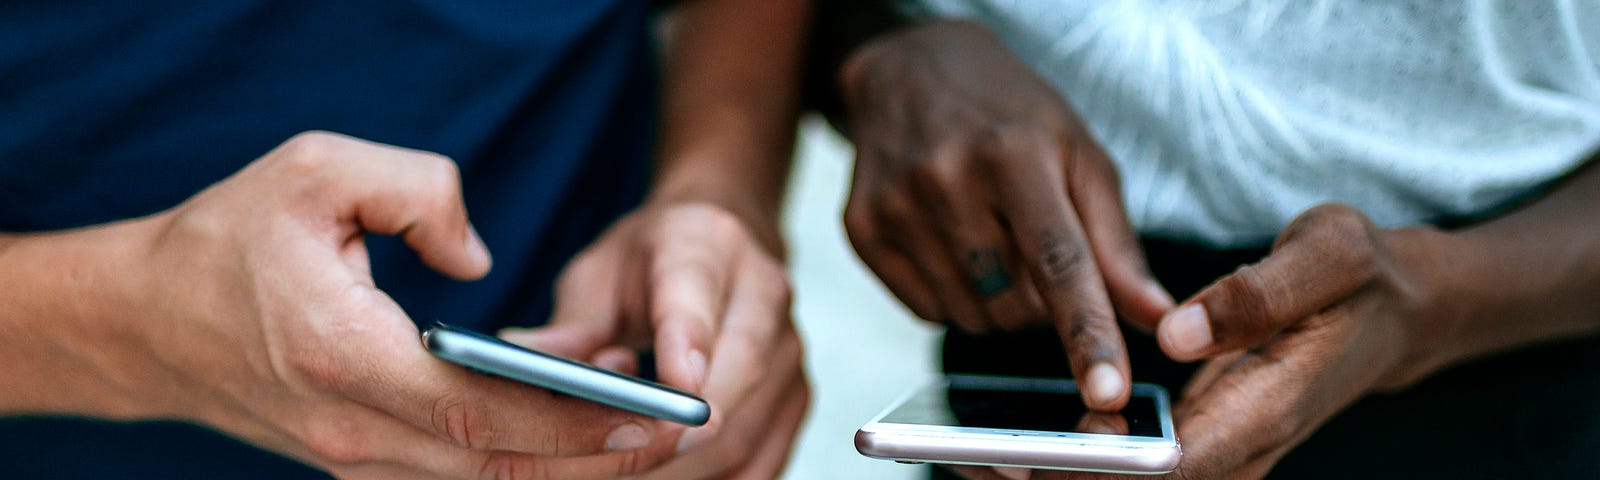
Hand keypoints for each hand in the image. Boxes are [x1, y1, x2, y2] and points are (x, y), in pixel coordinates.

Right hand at [74, 132, 677, 478]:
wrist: (145, 319)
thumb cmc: (229, 239)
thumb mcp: (316, 171)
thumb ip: (419, 191)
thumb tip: (483, 260)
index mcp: (341, 354)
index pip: (478, 410)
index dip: (570, 423)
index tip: (646, 414)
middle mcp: (350, 427)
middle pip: (494, 464)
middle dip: (595, 459)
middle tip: (676, 432)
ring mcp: (351, 459)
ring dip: (565, 465)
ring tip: (642, 426)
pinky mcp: (358, 463)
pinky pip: (456, 475)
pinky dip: (520, 461)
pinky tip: (574, 432)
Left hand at [500, 203, 807, 478]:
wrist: (721, 244)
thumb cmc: (651, 262)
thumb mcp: (597, 273)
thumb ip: (570, 324)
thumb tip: (524, 363)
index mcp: (707, 245)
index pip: (698, 296)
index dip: (685, 344)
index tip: (670, 389)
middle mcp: (764, 293)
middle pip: (735, 375)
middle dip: (676, 431)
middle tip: (616, 464)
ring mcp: (791, 348)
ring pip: (746, 429)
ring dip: (685, 469)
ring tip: (624, 479)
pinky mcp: (797, 395)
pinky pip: (761, 459)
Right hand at [838, 19, 1171, 409]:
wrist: (910, 71)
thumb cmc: (1011, 116)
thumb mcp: (1079, 156)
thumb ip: (1117, 244)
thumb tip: (1158, 319)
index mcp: (1013, 154)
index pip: (1059, 265)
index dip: (1087, 334)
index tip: (1108, 392)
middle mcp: (946, 180)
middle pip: (1016, 305)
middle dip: (1041, 300)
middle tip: (1034, 243)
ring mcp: (895, 208)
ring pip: (972, 319)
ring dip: (999, 302)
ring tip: (993, 238)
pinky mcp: (862, 232)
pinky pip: (928, 312)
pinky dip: (955, 297)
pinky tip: (953, 243)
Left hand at [953, 204, 1470, 479]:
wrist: (1389, 308)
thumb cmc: (1357, 277)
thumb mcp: (1328, 253)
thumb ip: (1257, 293)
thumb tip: (1177, 334)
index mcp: (1265, 408)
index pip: (1175, 467)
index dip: (1100, 469)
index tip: (1033, 456)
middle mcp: (1238, 448)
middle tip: (977, 457)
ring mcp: (1218, 453)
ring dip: (1056, 477)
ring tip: (973, 456)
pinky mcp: (1198, 444)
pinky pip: (1130, 472)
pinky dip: (1073, 463)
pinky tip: (1014, 446)